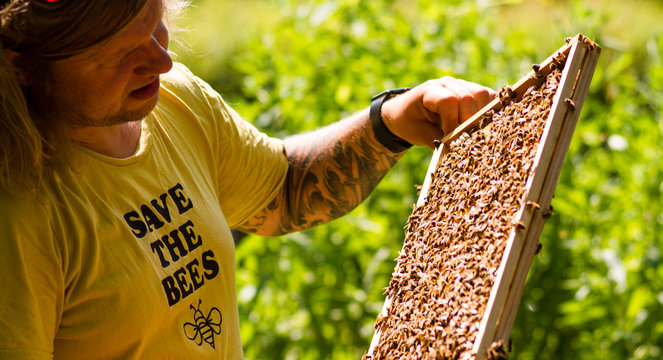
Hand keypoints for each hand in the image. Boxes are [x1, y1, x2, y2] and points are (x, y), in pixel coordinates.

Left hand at [381, 77, 495, 148]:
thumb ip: (436, 140)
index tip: (450, 138)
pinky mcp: (471, 90)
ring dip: (482, 115)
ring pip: (483, 94)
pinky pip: (488, 96)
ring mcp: (461, 84)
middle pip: (469, 97)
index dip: (453, 121)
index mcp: (430, 91)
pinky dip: (489, 110)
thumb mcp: (417, 134)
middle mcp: (447, 83)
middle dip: (469, 121)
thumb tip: (456, 149)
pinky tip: (481, 124)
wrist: (405, 112)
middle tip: (464, 137)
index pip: (449, 101)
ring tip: (472, 131)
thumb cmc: (409, 123)